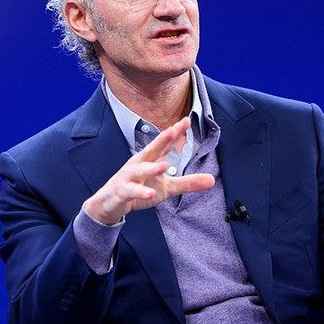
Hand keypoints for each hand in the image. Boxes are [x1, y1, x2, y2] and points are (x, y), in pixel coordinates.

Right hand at [83, 117, 215, 224]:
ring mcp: (129, 176)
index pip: (164, 144)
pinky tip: (150, 193)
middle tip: (172, 130)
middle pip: (151, 150)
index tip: (187, 120)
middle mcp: (139, 164)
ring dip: (151, 168)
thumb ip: (188, 183)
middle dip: (161, 140)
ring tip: (163, 166)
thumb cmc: (139, 189)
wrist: (110, 203)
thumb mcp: (167, 188)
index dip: (175, 133)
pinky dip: (141, 191)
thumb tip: (212, 180)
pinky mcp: (122, 190)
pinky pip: (132, 190)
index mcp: (150, 159)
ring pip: (140, 170)